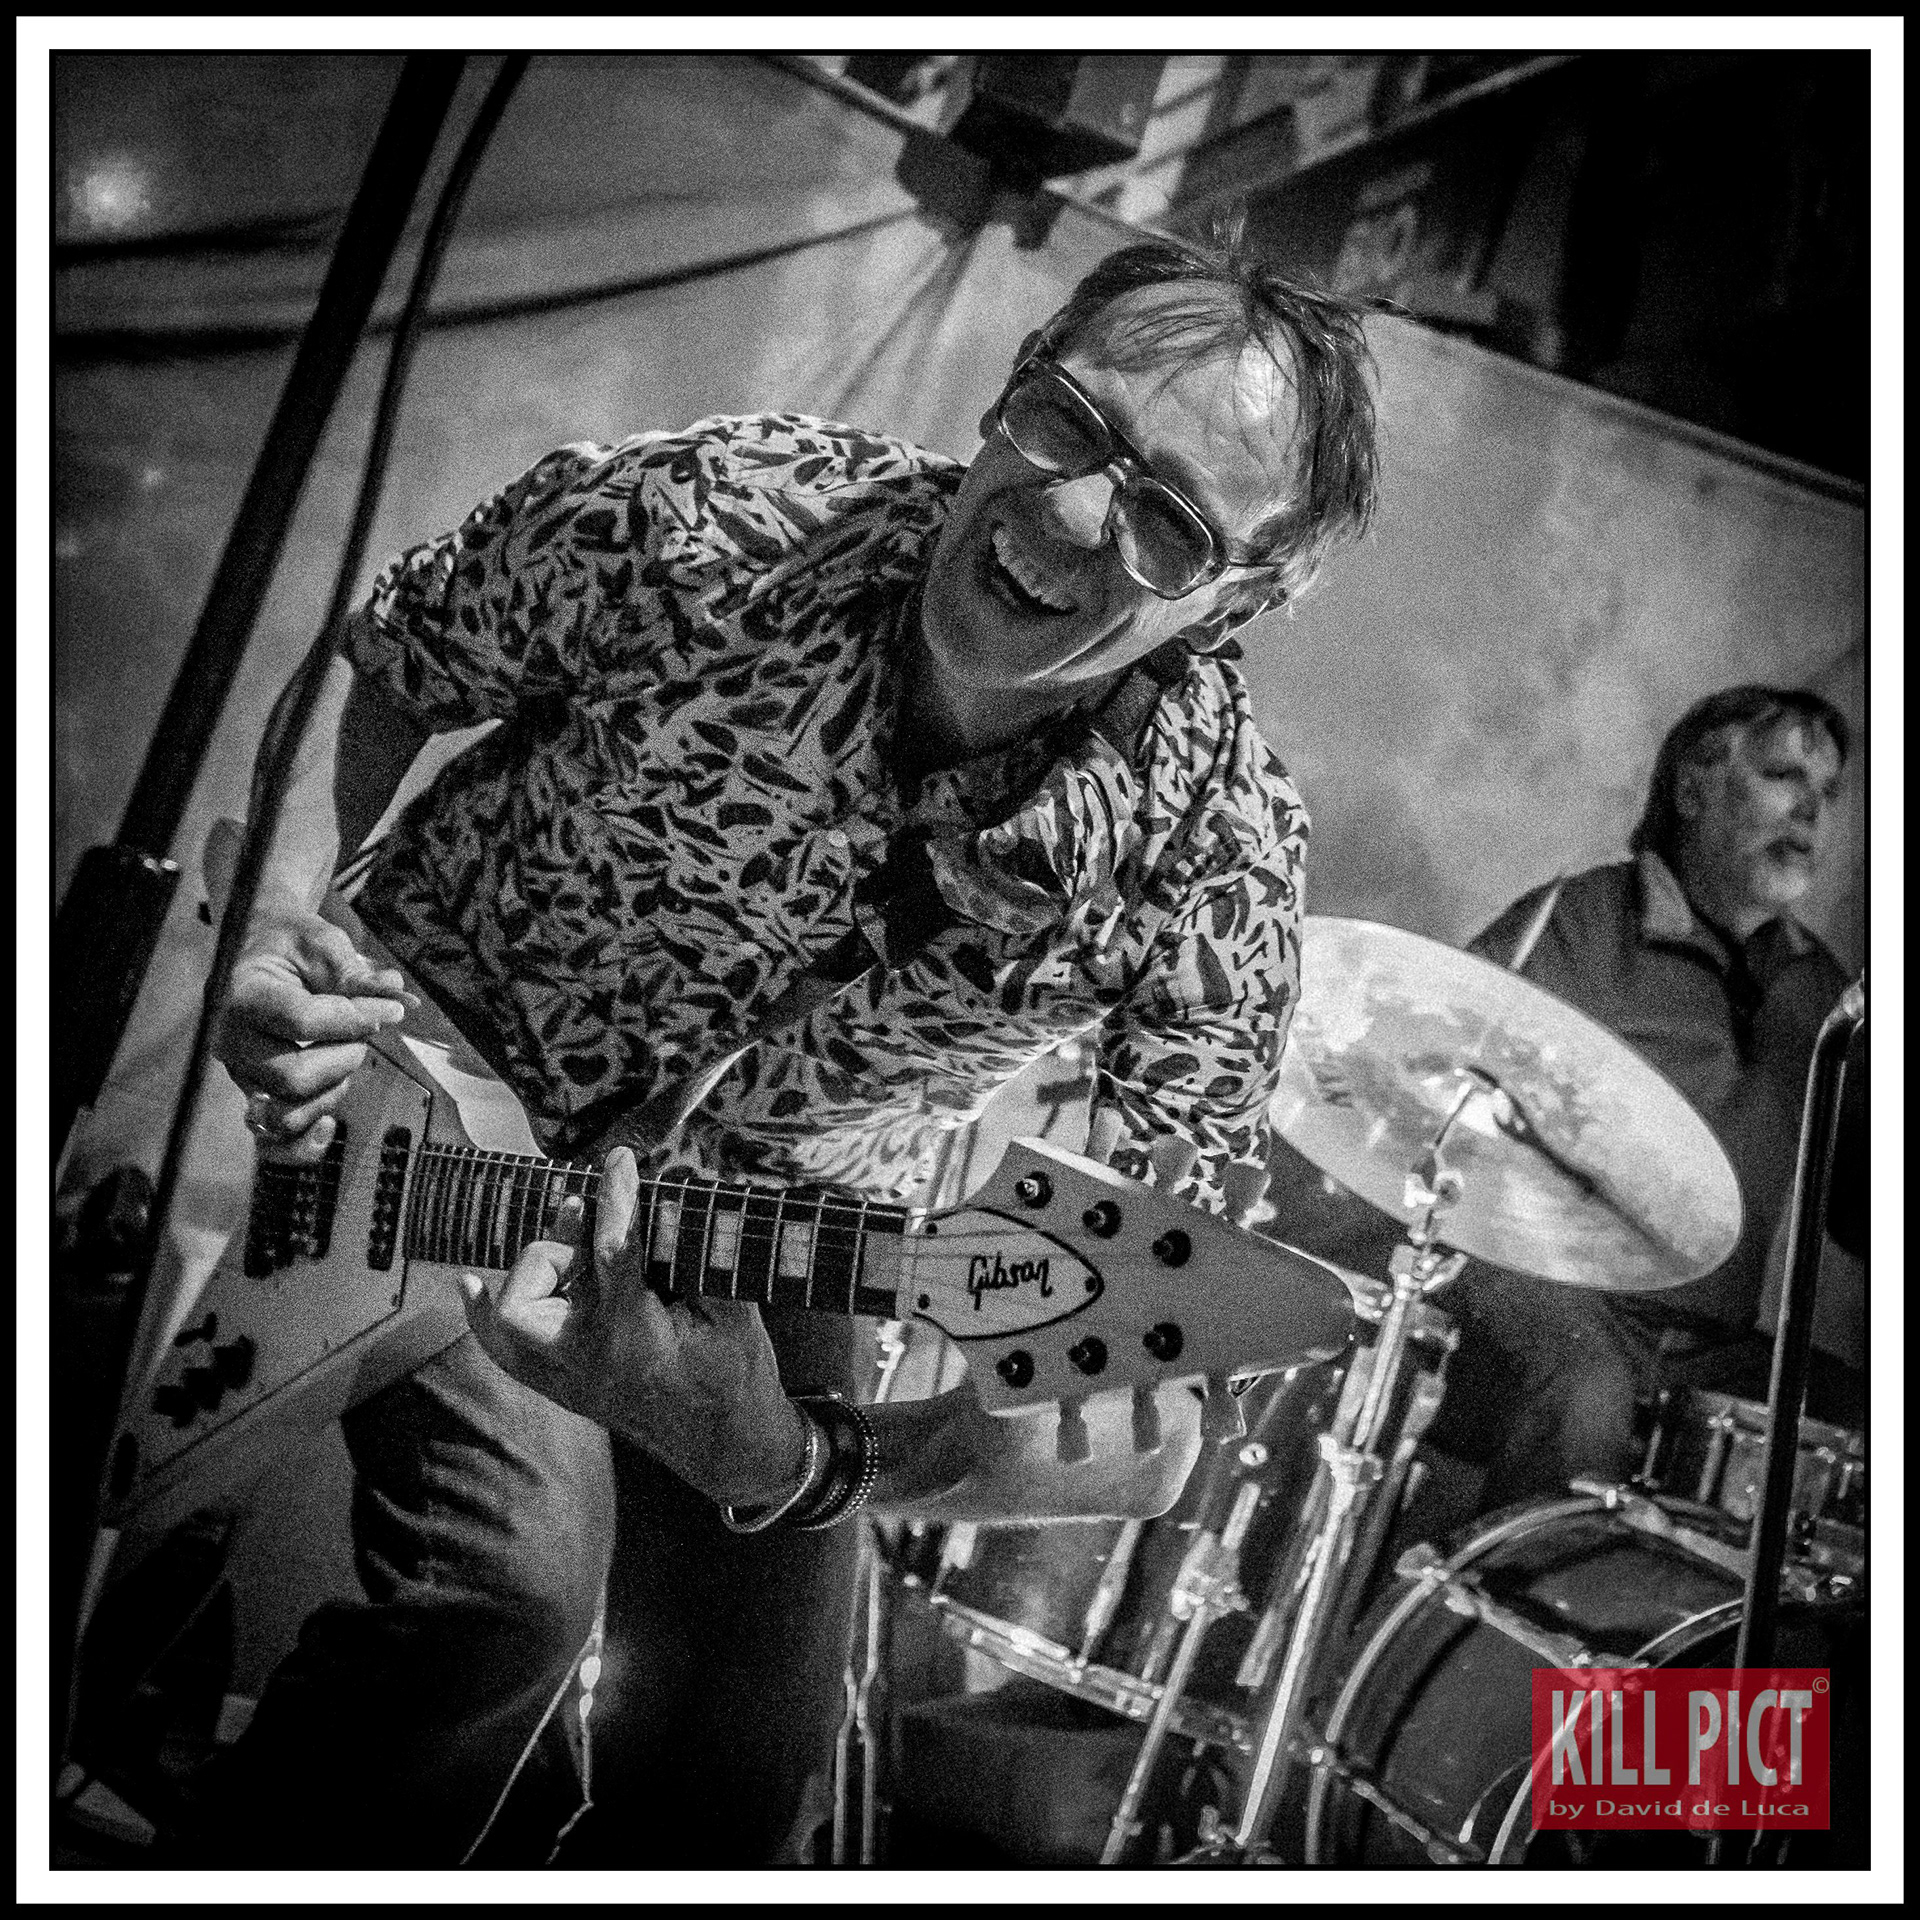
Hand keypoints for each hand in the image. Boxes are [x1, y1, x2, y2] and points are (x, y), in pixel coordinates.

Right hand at [213, 906, 413, 1163]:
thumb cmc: (294, 946)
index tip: (391, 1010)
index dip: (356, 1019)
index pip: (303, 1020)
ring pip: (287, 1112)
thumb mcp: (325, 943)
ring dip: (333, 1090)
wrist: (262, 953)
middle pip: (292, 1077)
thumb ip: (356, 973)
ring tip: (346, 1056)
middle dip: (344, 1058)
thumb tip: (395, 997)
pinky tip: (330, 1125)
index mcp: (244, 994)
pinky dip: (304, 1143)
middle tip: (364, 1035)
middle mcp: (233, 1040)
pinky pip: (274, 1139)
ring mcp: (242, 1073)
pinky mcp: (256, 1095)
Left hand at [459, 1146, 809, 1506]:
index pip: (611, 1253)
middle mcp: (586, 1361)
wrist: (724, 1444)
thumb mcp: (734, 1308)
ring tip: (569, 1242)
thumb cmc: (736, 1374)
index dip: (615, 1198)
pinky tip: (472, 1284)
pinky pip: (504, 1350)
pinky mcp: (561, 1386)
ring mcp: (566, 1378)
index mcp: (633, 1338)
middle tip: (588, 1213)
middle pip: (533, 1289)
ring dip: (536, 1271)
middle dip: (559, 1243)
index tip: (618, 1159)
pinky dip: (486, 1315)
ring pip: (509, 1316)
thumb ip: (704, 1253)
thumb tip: (688, 1191)